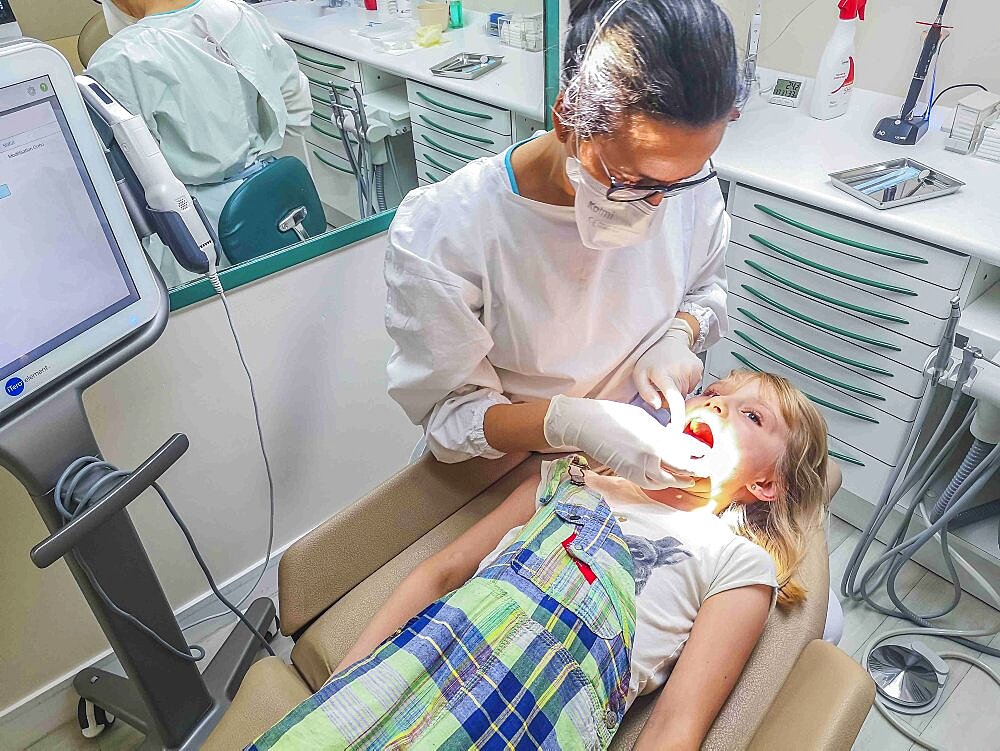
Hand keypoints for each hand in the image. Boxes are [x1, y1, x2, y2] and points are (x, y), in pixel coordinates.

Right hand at [543, 396, 711, 489]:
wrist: (588, 425)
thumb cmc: (615, 416)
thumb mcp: (644, 419)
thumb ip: (662, 432)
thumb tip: (677, 441)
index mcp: (655, 437)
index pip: (686, 449)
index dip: (699, 453)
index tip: (708, 454)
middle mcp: (648, 454)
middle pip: (681, 468)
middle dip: (696, 469)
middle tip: (706, 469)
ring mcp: (637, 467)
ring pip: (666, 480)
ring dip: (680, 480)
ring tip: (690, 479)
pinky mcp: (627, 474)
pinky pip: (649, 483)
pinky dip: (661, 484)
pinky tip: (666, 481)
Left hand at [634, 320, 703, 415]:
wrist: (668, 339)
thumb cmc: (651, 359)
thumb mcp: (639, 375)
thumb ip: (646, 393)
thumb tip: (659, 405)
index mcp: (663, 374)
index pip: (674, 398)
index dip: (678, 416)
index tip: (678, 429)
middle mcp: (680, 371)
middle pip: (678, 400)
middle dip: (669, 398)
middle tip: (662, 385)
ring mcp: (693, 369)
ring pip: (685, 394)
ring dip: (677, 390)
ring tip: (670, 375)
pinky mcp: (700, 369)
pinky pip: (692, 386)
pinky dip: (685, 384)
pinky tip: (679, 372)